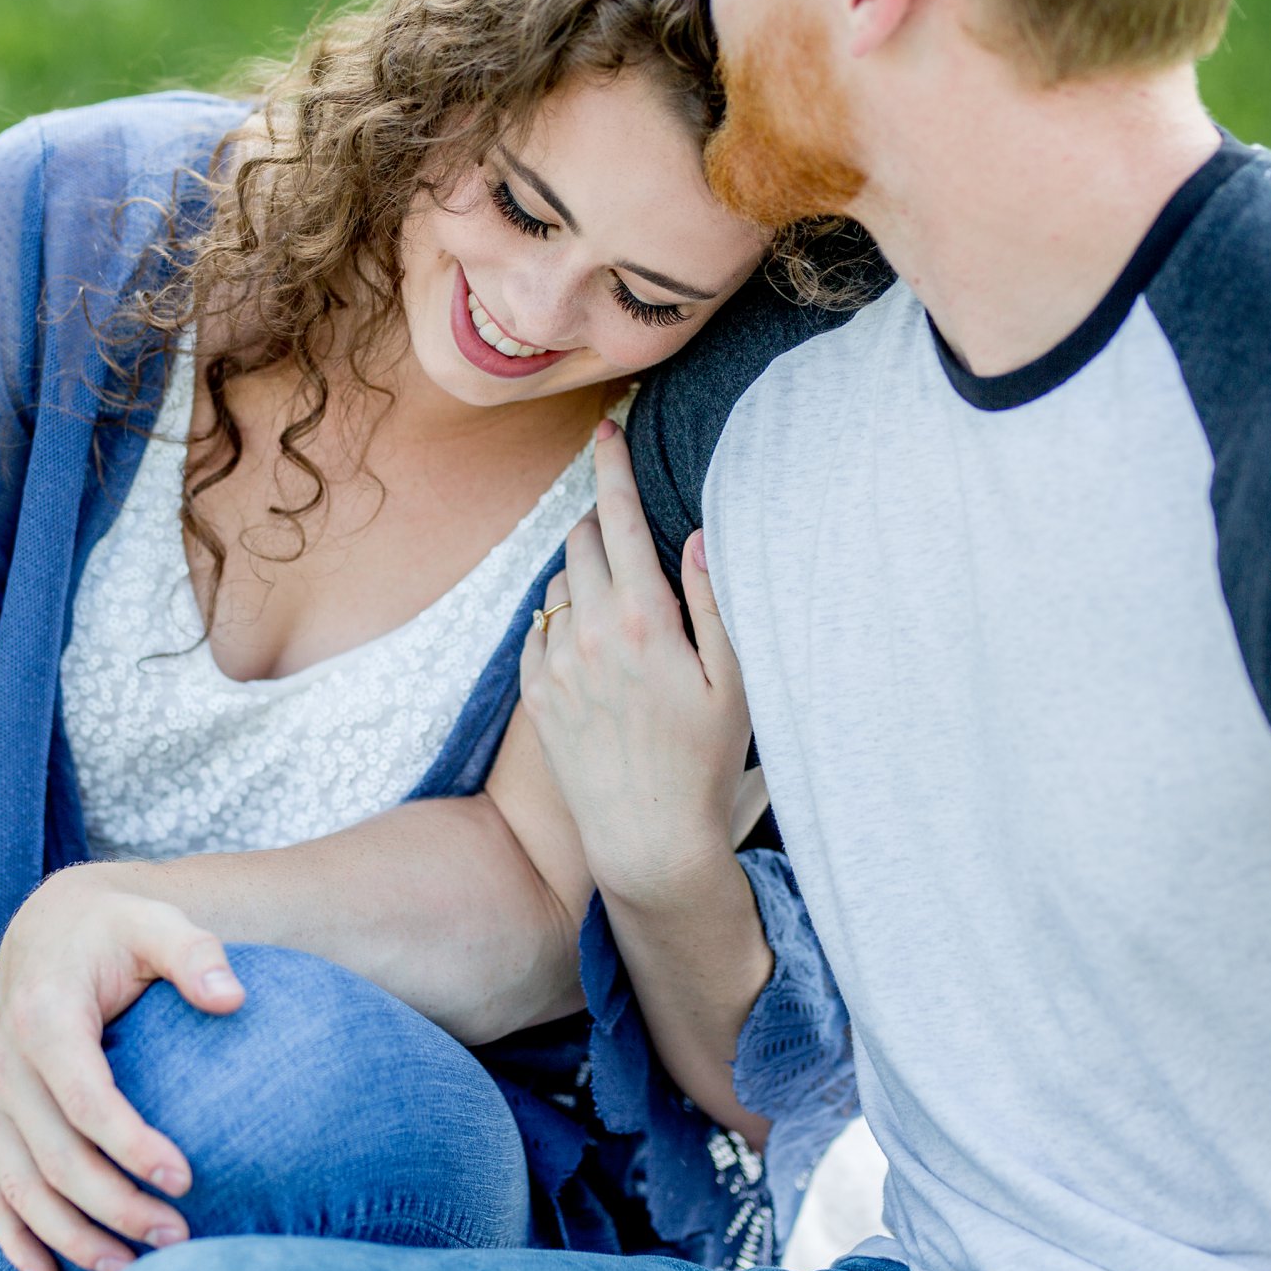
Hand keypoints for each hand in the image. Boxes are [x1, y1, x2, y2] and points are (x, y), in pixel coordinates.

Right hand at [0, 872, 245, 1270]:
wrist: (45, 927)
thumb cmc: (110, 929)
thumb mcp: (154, 923)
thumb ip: (194, 954)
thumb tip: (232, 996)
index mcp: (44, 1013)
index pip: (86, 1100)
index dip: (133, 1147)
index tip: (186, 1180)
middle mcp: (3, 1061)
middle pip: (56, 1158)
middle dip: (116, 1208)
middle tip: (177, 1237)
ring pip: (20, 1188)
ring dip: (71, 1237)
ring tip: (131, 1267)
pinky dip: (14, 1241)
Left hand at [517, 423, 754, 907]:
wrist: (647, 843)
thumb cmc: (704, 763)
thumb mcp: (733, 683)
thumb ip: (712, 602)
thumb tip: (694, 535)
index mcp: (645, 619)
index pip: (619, 517)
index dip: (612, 464)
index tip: (606, 427)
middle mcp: (592, 632)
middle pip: (581, 538)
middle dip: (602, 523)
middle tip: (632, 544)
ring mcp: (557, 662)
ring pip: (559, 580)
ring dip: (584, 574)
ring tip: (622, 611)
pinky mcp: (536, 692)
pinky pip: (540, 626)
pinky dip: (562, 619)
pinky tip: (594, 648)